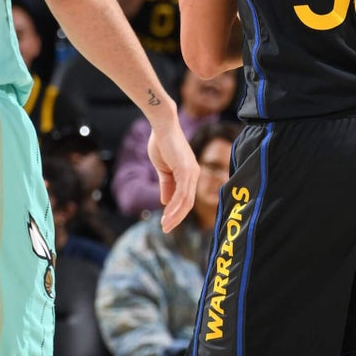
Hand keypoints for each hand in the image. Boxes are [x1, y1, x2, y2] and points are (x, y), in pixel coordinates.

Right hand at [146, 117, 198, 231]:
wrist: (162, 126)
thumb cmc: (162, 143)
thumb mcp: (163, 169)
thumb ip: (166, 185)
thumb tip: (165, 201)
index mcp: (189, 173)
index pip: (186, 198)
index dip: (177, 211)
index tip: (166, 221)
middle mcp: (193, 174)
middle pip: (188, 203)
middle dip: (177, 217)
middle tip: (166, 229)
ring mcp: (191, 172)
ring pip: (186, 201)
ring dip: (175, 215)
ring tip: (164, 226)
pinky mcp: (186, 170)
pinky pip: (182, 193)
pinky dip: (174, 206)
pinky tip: (166, 214)